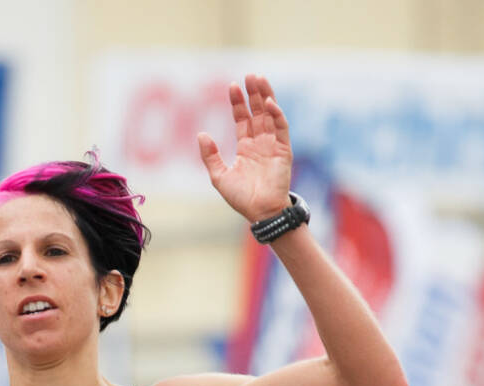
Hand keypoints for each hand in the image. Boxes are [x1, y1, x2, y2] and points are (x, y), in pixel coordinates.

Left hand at [196, 74, 292, 222]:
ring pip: (270, 114)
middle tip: (250, 75)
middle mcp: (260, 142)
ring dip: (266, 96)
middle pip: (258, 112)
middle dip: (254, 93)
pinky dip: (276, 115)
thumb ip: (210, 155)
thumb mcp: (219, 176)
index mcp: (246, 147)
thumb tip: (201, 134)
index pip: (243, 118)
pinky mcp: (283, 150)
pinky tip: (269, 103)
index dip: (238, 102)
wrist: (260, 212)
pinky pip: (281, 128)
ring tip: (259, 79)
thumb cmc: (242, 198)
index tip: (232, 86)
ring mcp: (273, 145)